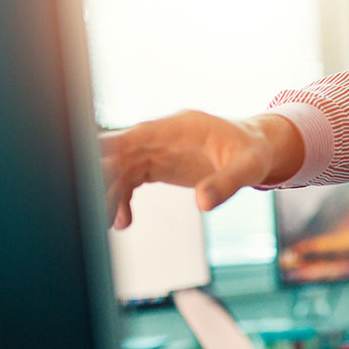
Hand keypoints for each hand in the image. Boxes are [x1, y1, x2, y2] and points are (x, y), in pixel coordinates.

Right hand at [99, 110, 301, 227]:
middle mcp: (164, 136)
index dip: (114, 148)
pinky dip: (122, 199)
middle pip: (122, 151)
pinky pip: (131, 181)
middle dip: (103, 174)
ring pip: (121, 168)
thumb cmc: (253, 152)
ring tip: (106, 221)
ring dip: (110, 192)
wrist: (256, 150)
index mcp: (182, 126)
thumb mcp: (248, 167)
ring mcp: (158, 151)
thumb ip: (227, 183)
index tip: (92, 166)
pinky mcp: (158, 166)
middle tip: (91, 202)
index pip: (140, 134)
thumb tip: (203, 203)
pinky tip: (122, 221)